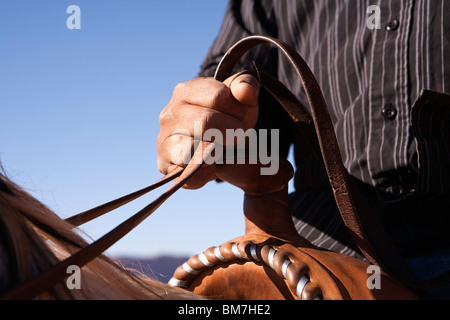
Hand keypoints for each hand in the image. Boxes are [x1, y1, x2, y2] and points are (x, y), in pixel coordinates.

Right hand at [157, 73, 259, 188]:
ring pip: (192, 148)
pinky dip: (208, 171)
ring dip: (218, 151)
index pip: (218, 97)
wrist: (219, 145)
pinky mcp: (165, 166)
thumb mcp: (241, 99)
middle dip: (231, 132)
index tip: (241, 116)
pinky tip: (213, 163)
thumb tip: (245, 91)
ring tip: (223, 148)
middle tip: (237, 136)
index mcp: (184, 91)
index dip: (238, 109)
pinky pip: (190, 173)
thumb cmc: (229, 117)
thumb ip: (246, 87)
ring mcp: (164, 140)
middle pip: (206, 122)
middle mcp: (169, 115)